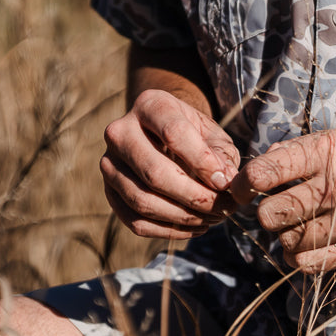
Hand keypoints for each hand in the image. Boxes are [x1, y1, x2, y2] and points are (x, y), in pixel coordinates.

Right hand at [101, 89, 240, 238]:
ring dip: (183, 217)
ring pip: (142, 200)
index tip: (226, 182)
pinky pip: (135, 221)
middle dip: (195, 196)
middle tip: (224, 208)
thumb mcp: (213, 135)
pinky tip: (196, 227)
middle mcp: (120, 132)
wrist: (164, 135)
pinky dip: (169, 230)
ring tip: (214, 218)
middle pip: (155, 173)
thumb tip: (224, 183)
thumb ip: (221, 155)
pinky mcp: (109, 192)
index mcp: (150, 106)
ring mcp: (109, 163)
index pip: (174, 134)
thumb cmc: (194, 135)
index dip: (203, 162)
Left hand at [238, 126, 335, 272]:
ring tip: (302, 225)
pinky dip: (301, 256)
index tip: (243, 190)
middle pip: (270, 214)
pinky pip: (309, 264)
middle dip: (267, 214)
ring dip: (287, 236)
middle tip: (278, 210)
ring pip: (288, 242)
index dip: (244, 185)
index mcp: (327, 151)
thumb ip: (300, 154)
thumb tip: (258, 172)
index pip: (265, 173)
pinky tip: (310, 244)